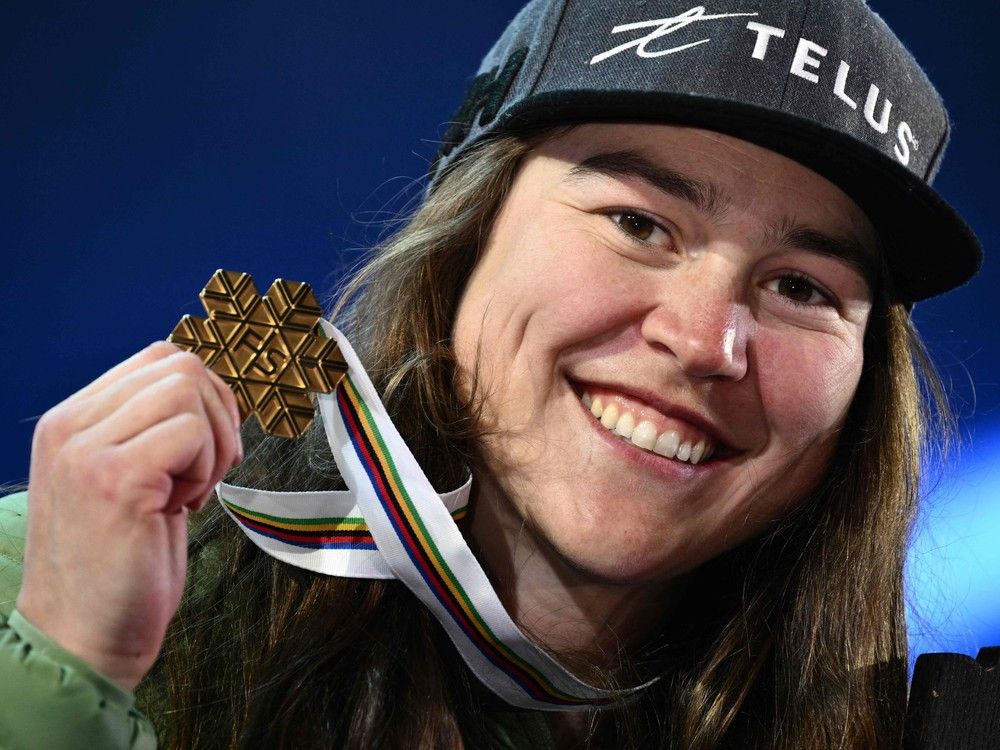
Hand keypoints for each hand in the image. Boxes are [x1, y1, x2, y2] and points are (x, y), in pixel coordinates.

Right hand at [16, 341, 242, 690]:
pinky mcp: (115, 478)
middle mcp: (70, 425)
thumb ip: (149, 430)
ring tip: (190, 491)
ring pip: (189, 389)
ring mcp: (87, 449)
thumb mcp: (125, 479)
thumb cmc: (118, 565)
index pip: (160, 359)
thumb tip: (210, 392)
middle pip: (182, 366)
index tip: (204, 451)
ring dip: (213, 443)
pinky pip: (192, 432)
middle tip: (204, 473)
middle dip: (218, 417)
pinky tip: (182, 507)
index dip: (206, 398)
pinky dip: (207, 467)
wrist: (84, 637)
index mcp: (71, 420)